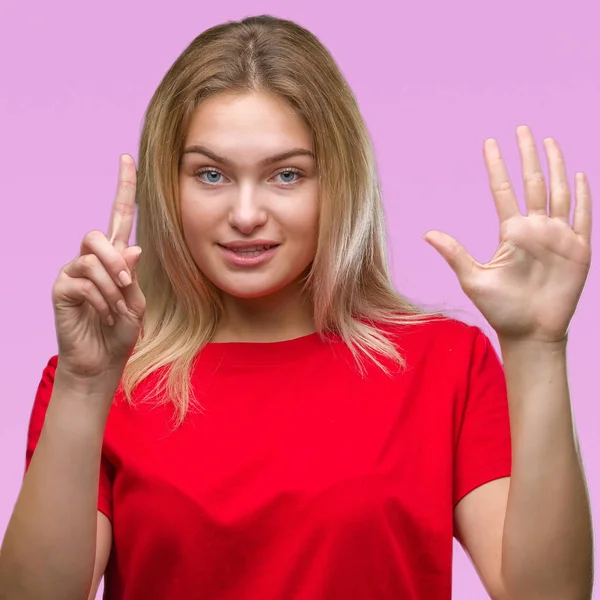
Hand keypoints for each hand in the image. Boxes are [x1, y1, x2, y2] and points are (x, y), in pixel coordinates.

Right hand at [52, 154, 145, 381]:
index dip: (124, 187)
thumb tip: (132, 246)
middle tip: (126, 288)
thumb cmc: (121, 331)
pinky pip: (81, 281)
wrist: (103, 361)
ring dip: (111, 288)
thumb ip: (133, 275)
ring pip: (91, 259)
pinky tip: (101, 315)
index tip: (127, 158)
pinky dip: (99, 299)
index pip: (118, 215)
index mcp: (115, 257)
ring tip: (115, 310)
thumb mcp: (136, 302)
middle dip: (114, 260)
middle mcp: (91, 259)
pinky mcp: (61, 288)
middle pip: (96, 233)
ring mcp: (73, 272)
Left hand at [424, 125, 591, 343]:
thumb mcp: (473, 279)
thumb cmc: (501, 309)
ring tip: (548, 141)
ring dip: (555, 166)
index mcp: (511, 232)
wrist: (531, 333)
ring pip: (559, 192)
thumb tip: (427, 233)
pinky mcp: (578, 250)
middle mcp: (535, 229)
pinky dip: (582, 196)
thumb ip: (455, 253)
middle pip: (533, 182)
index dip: (496, 167)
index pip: (503, 190)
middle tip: (522, 129)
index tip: (489, 143)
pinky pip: (583, 216)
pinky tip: (579, 175)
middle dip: (528, 155)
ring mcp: (558, 237)